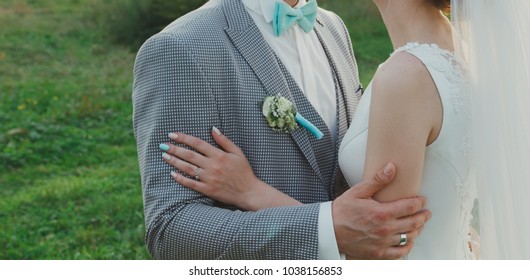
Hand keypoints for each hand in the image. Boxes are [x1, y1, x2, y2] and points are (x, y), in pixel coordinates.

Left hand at [160, 127, 300, 210]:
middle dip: (174, 148)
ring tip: (164, 156)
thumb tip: (212, 128)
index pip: (198, 143)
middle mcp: (212, 166)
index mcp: (219, 155)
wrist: (249, 192)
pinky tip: (172, 174)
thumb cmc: (244, 171)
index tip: (172, 134)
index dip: (184, 138)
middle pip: (189, 155)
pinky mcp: (207, 190)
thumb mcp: (238, 153)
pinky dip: (181, 179)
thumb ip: (224, 141)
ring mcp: (209, 179)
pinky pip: (191, 184)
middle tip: (163, 145)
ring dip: (174, 161)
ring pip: (187, 168)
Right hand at [332, 163, 431, 258]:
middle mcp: (385, 229)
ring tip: (419, 225)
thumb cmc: (342, 211)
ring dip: (417, 230)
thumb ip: (377, 180)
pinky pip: (400, 253)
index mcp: (382, 213)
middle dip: (423, 216)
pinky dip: (407, 247)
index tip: (422, 200)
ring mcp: (383, 243)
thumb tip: (392, 167)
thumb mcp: (358, 191)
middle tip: (426, 213)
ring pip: (409, 238)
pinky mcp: (379, 253)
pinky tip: (408, 241)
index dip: (419, 202)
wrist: (329, 230)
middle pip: (414, 223)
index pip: (410, 207)